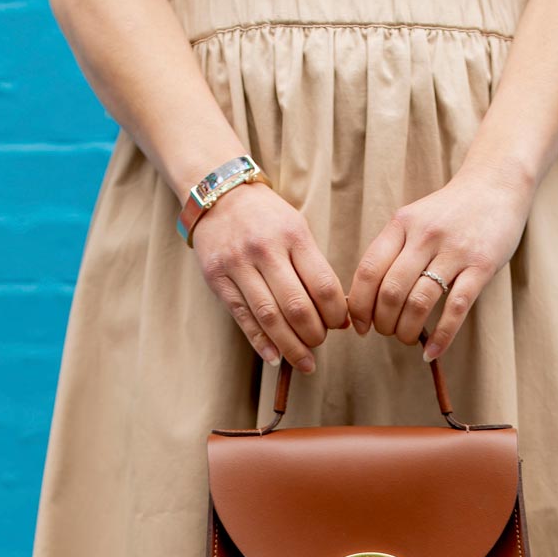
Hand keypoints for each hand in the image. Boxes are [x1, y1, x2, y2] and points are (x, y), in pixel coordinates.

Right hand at [190, 182, 349, 371]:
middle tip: (320, 343)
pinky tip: (275, 358)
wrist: (219, 195)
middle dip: (314, 334)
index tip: (339, 324)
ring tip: (304, 361)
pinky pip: (243, 318)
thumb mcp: (296, 229)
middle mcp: (265, 249)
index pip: (323, 285)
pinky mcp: (218, 278)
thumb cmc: (266, 218)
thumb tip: (338, 316)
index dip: (335, 314)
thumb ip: (314, 268)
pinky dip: (261, 343)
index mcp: (293, 235)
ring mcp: (238, 264)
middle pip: (297, 306)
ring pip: (270, 317)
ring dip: (291, 346)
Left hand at [346, 159, 534, 359]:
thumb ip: (393, 250)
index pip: (369, 271)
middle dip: (382, 322)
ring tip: (407, 338)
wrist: (497, 183)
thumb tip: (366, 296)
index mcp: (402, 224)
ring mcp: (454, 251)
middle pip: (391, 291)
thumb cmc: (451, 210)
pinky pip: (456, 308)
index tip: (360, 325)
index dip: (359, 305)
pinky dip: (441, 336)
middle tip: (386, 332)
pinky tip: (431, 351)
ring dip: (407, 330)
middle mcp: (425, 236)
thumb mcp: (415, 219)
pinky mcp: (481, 265)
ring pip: (419, 302)